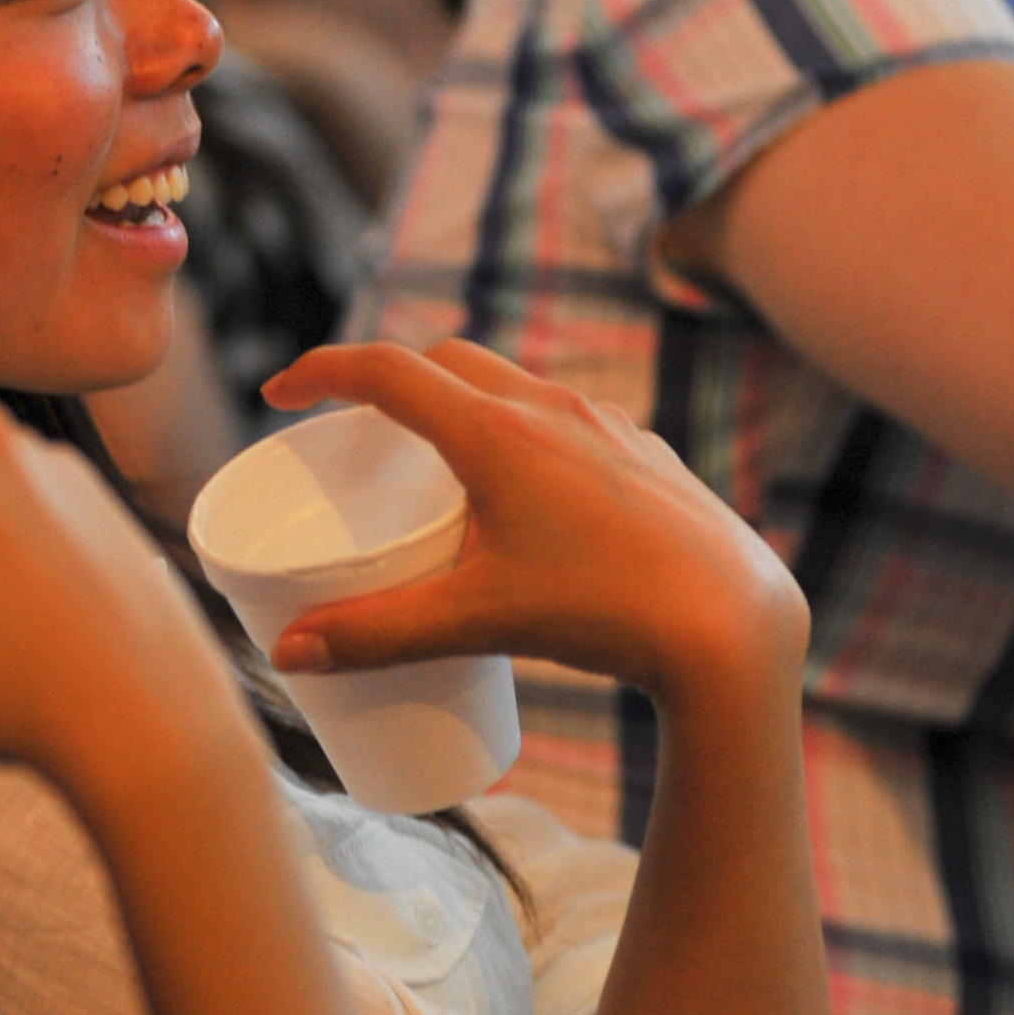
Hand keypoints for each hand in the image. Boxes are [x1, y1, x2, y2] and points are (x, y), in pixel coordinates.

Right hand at [260, 339, 805, 703]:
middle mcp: (550, 409)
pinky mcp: (646, 454)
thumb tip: (287, 652)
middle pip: (449, 361)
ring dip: (463, 401)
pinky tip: (532, 495)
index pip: (387, 372)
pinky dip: (524, 434)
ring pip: (514, 386)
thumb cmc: (604, 614)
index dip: (322, 373)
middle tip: (355, 427)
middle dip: (392, 380)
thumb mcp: (476, 622)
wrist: (733, 623)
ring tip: (440, 463)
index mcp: (496, 432)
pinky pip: (568, 422)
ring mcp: (606, 426)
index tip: (281, 393)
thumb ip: (376, 635)